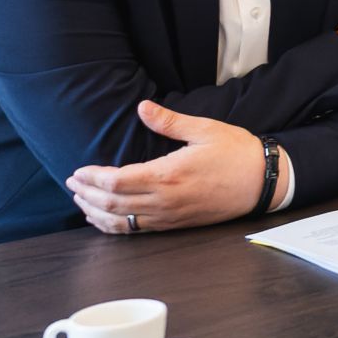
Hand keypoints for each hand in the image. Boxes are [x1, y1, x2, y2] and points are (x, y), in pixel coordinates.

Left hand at [67, 100, 291, 233]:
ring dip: (96, 212)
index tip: (78, 170)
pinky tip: (106, 218)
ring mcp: (171, 216)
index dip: (92, 177)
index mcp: (169, 175)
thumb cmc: (237, 153)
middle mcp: (166, 200)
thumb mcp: (205, 129)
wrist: (265, 182)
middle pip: (113, 202)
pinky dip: (116, 226)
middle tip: (72, 183)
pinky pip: (138, 230)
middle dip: (86, 193)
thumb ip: (169, 121)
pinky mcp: (177, 224)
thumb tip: (142, 107)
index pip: (117, 180)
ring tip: (81, 201)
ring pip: (122, 221)